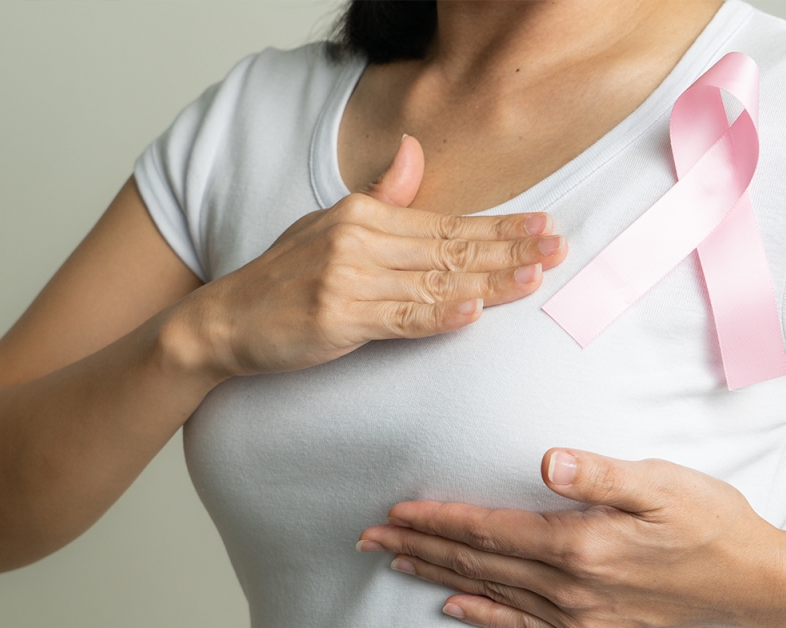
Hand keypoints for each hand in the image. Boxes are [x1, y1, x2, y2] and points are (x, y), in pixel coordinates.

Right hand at [176, 135, 567, 378]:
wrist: (227, 319)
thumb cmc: (285, 277)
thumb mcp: (330, 224)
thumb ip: (381, 196)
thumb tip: (414, 151)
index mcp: (362, 216)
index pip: (445, 223)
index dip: (499, 226)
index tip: (544, 226)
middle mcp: (357, 241)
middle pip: (448, 248)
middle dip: (509, 249)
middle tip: (558, 248)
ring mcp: (346, 279)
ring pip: (433, 283)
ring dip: (487, 282)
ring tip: (532, 279)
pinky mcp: (336, 319)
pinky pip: (398, 319)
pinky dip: (436, 317)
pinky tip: (471, 314)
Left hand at [356, 449, 785, 627]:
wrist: (752, 583)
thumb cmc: (708, 522)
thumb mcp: (661, 483)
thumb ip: (600, 473)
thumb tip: (549, 461)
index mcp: (581, 546)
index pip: (488, 530)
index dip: (438, 519)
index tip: (395, 511)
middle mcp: (572, 590)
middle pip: (477, 563)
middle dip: (418, 547)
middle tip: (368, 537)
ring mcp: (580, 619)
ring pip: (490, 592)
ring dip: (437, 576)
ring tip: (393, 562)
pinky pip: (522, 626)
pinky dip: (483, 614)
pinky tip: (451, 606)